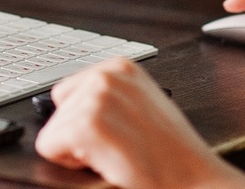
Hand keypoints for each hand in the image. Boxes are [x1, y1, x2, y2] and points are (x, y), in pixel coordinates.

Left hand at [35, 59, 244, 188]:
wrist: (195, 180)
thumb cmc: (172, 154)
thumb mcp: (143, 105)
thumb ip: (112, 96)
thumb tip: (77, 103)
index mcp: (120, 67)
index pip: (68, 92)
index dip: (85, 119)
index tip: (113, 131)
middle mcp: (106, 75)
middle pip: (58, 109)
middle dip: (78, 133)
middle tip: (117, 147)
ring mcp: (96, 98)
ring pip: (52, 129)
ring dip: (77, 149)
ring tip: (116, 154)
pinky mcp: (87, 124)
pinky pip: (49, 146)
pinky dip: (70, 162)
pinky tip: (106, 162)